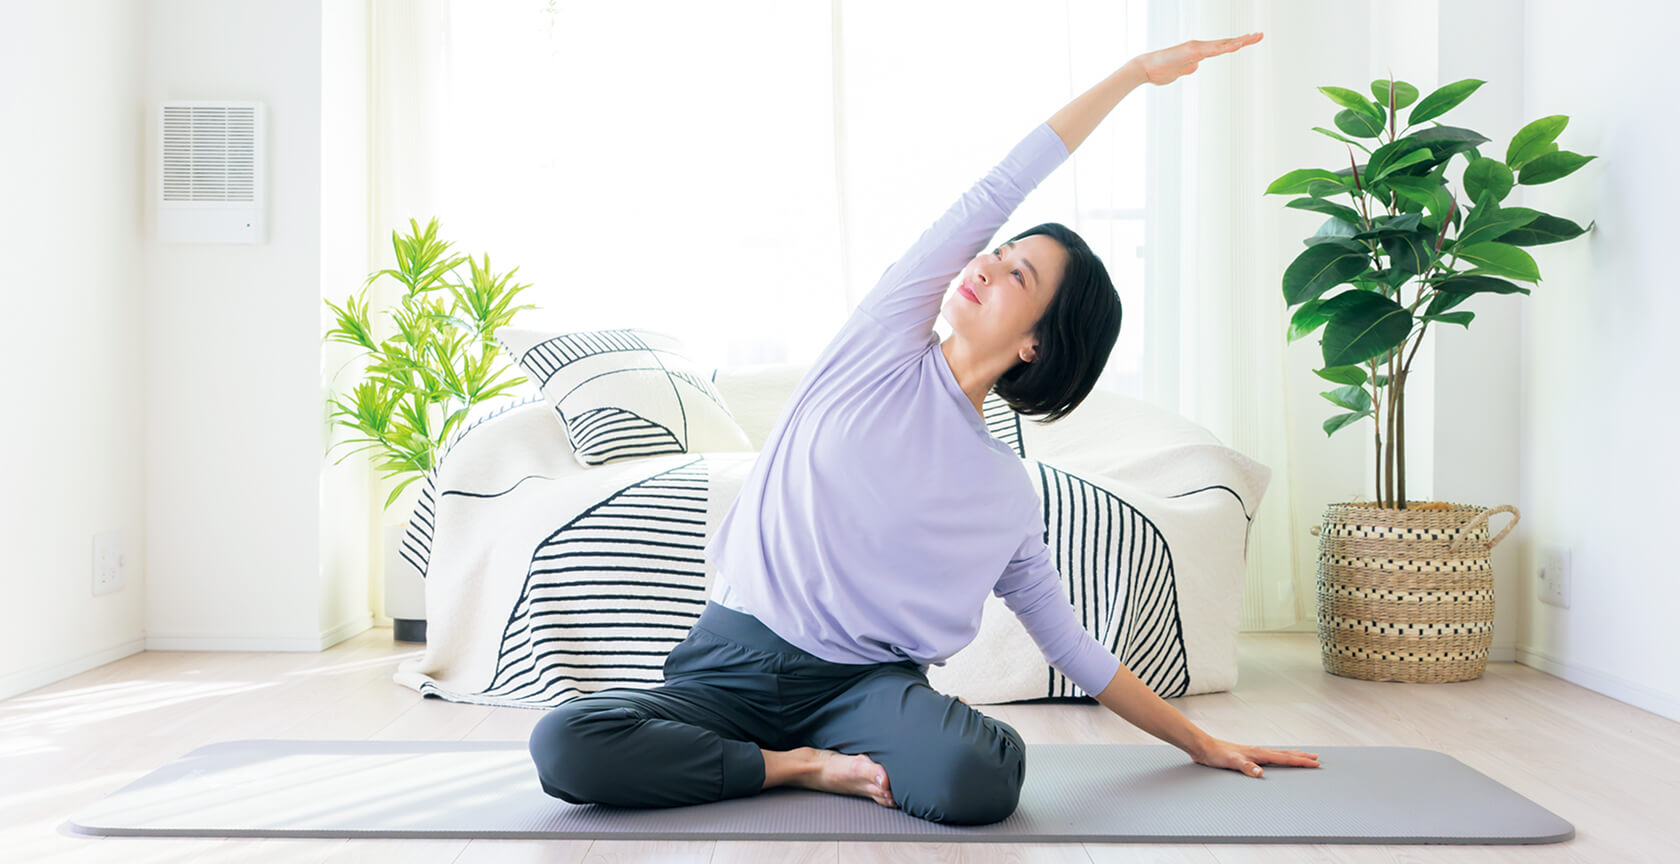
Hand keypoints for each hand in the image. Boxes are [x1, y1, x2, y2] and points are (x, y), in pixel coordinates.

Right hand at [1134, 32, 1263, 85]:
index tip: (1250, 40)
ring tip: (1255, 37)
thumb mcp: (1179, 71)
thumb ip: (1188, 67)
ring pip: (1222, 45)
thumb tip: (1196, 66)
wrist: (1145, 68)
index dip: (1236, 43)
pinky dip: (1225, 47)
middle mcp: (1199, 47)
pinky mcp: (1191, 52)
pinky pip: (1212, 50)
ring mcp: (1196, 48)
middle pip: (1226, 43)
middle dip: (1244, 39)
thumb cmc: (1160, 70)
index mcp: (1198, 52)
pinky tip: (1237, 45)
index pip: (1221, 47)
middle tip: (1260, 35)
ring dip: (1239, 41)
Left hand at [1192, 737, 1319, 777]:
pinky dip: (1278, 756)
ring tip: (1302, 754)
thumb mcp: (1231, 762)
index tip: (1315, 763)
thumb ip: (1246, 767)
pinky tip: (1275, 758)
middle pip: (1285, 754)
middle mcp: (1258, 752)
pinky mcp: (1247, 755)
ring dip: (1292, 755)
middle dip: (1301, 757)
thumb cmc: (1216, 754)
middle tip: (1316, 758)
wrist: (1203, 746)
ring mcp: (1253, 752)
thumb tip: (1260, 773)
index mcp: (1258, 754)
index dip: (1300, 761)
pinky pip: (1268, 756)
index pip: (1284, 758)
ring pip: (1278, 753)